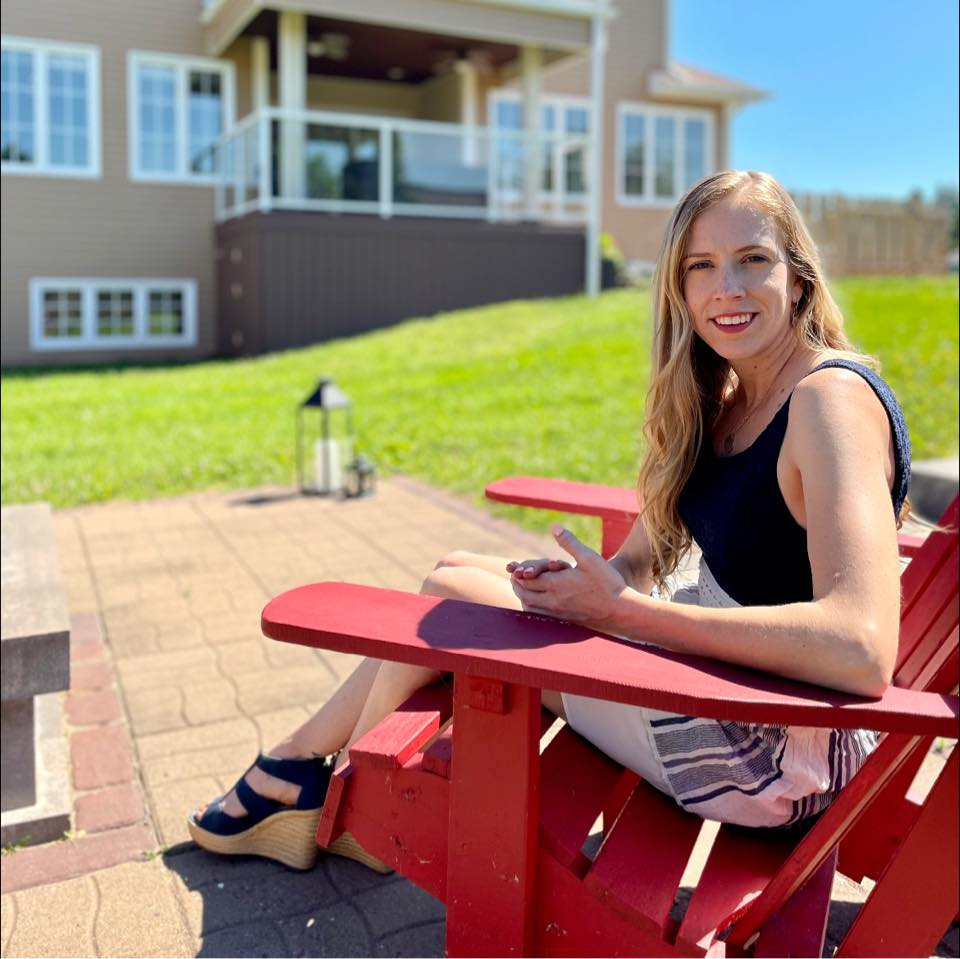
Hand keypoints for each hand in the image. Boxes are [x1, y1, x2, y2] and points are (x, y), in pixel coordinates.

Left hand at [510, 525, 626, 628]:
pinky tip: (538, 602)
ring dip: (522, 597)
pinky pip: (539, 617)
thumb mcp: (588, 557)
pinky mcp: (564, 620)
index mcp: (555, 584)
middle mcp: (552, 601)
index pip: (526, 579)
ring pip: (529, 608)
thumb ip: (569, 542)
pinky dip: (532, 608)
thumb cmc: (606, 582)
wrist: (621, 610)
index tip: (516, 567)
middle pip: (524, 594)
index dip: (519, 572)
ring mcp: (558, 613)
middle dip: (517, 584)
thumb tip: (554, 527)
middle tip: (516, 576)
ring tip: (524, 589)